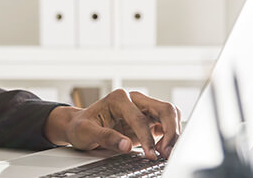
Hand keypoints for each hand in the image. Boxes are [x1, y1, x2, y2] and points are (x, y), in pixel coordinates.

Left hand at [45, 89, 181, 159]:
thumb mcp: (86, 132)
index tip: (151, 155)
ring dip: (173, 133)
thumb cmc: (81, 126)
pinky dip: (171, 136)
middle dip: (170, 131)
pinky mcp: (148, 120)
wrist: (79, 126)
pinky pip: (166, 124)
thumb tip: (126, 146)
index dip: (148, 138)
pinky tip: (164, 150)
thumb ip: (106, 137)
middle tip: (166, 153)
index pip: (140, 118)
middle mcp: (134, 100)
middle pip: (164, 109)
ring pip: (169, 114)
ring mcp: (143, 109)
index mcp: (119, 98)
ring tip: (167, 153)